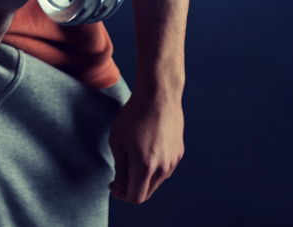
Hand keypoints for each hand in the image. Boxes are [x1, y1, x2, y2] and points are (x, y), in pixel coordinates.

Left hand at [108, 89, 184, 203]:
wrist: (159, 95)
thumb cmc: (134, 116)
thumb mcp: (118, 141)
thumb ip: (120, 168)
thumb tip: (121, 186)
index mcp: (145, 167)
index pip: (136, 197)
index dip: (122, 194)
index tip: (114, 183)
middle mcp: (163, 168)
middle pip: (147, 192)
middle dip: (132, 187)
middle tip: (121, 173)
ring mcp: (173, 160)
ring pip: (157, 181)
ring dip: (144, 177)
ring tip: (133, 158)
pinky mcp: (179, 152)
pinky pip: (165, 168)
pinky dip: (154, 167)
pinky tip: (147, 149)